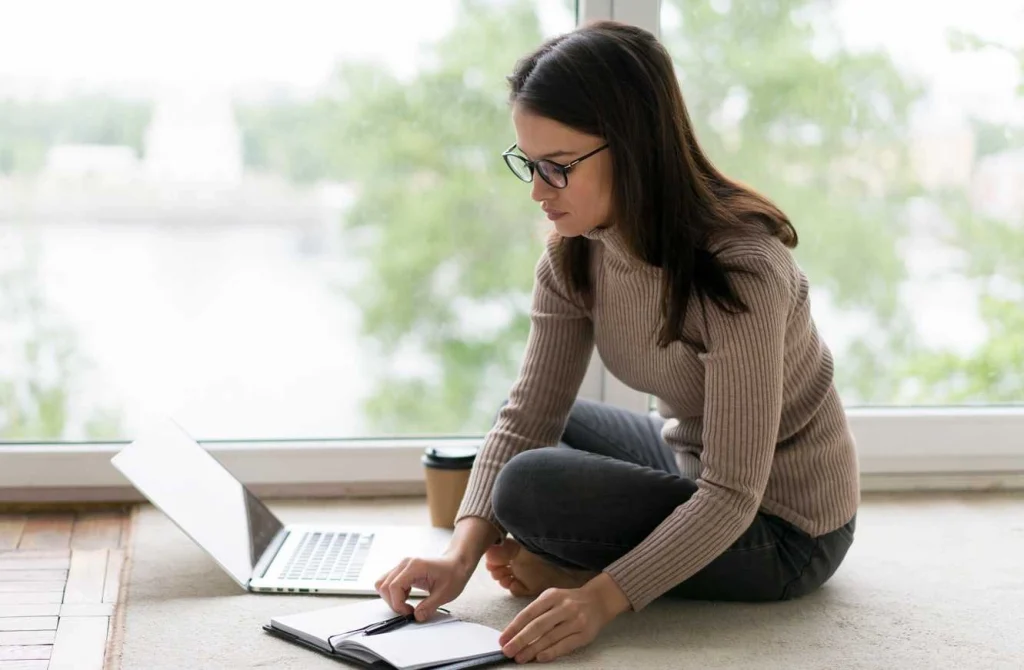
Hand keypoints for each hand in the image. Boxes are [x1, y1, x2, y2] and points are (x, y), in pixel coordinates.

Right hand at [374, 554, 474, 621]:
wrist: (457, 563)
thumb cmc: (453, 574)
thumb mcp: (445, 593)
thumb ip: (429, 606)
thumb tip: (417, 617)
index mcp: (415, 566)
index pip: (393, 586)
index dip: (398, 604)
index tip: (409, 613)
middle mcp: (405, 563)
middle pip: (384, 585)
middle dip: (393, 603)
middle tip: (408, 611)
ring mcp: (402, 566)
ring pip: (383, 584)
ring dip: (392, 598)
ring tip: (407, 605)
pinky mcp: (402, 571)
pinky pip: (390, 583)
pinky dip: (395, 594)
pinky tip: (407, 598)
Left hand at [499, 573, 630, 663]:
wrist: (598, 601)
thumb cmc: (569, 601)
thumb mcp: (552, 598)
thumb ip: (536, 612)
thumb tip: (514, 632)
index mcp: (552, 596)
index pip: (529, 613)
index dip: (514, 627)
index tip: (503, 639)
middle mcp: (564, 607)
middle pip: (538, 625)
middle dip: (520, 640)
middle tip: (508, 651)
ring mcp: (576, 620)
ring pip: (550, 637)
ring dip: (533, 649)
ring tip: (520, 658)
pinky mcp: (585, 634)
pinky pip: (566, 645)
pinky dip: (552, 652)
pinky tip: (540, 658)